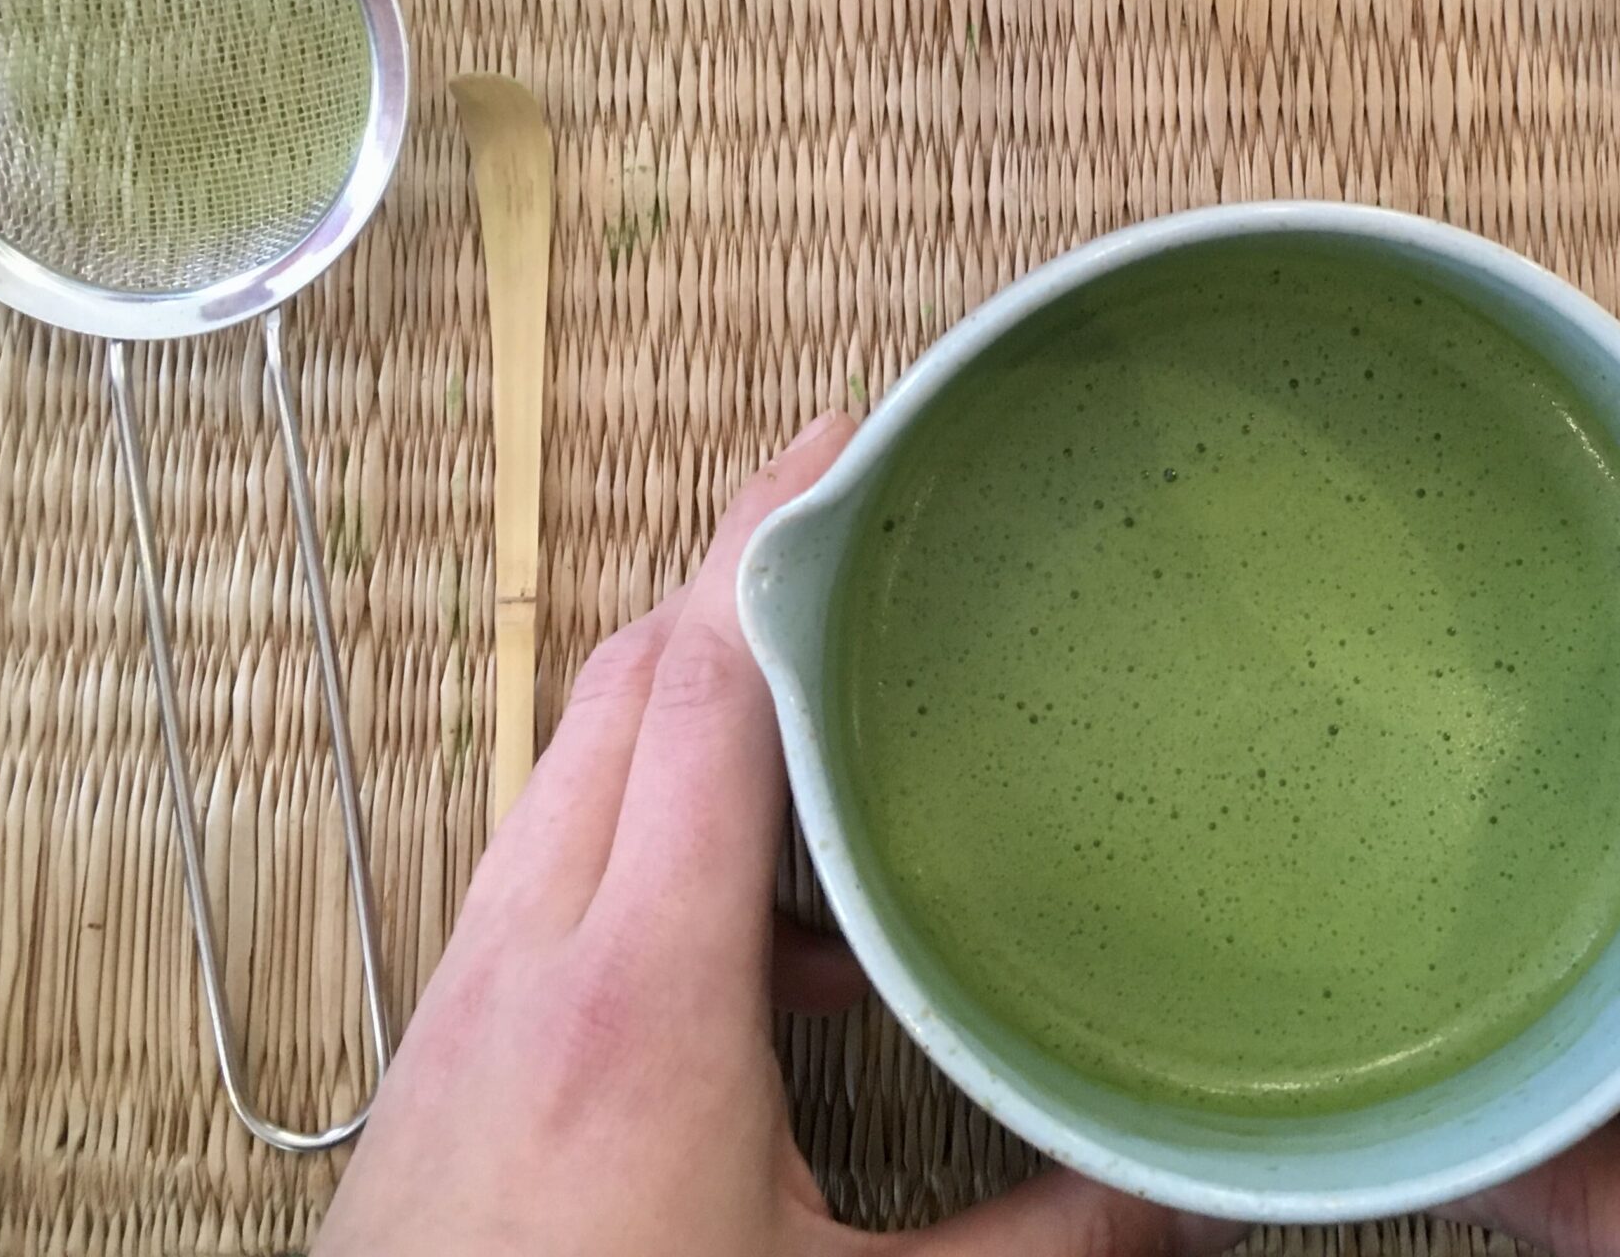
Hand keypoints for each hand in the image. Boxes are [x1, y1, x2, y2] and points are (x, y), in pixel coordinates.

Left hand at [318, 412, 1234, 1256]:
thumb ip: (1030, 1249)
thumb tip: (1171, 1189)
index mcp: (640, 996)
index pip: (700, 692)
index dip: (768, 549)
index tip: (843, 444)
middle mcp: (531, 955)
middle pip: (624, 681)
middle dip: (730, 569)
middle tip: (848, 502)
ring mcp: (468, 990)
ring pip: (573, 757)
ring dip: (684, 686)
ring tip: (822, 685)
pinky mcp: (448, 1039)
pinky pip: (550, 851)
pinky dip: (645, 809)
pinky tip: (759, 917)